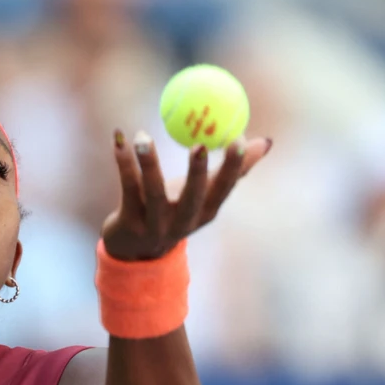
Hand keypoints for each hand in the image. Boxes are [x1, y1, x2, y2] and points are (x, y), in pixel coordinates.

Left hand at [101, 130, 270, 260]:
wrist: (133, 248)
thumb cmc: (174, 209)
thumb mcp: (203, 194)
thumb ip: (231, 169)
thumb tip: (266, 141)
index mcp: (205, 211)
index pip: (224, 189)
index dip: (232, 167)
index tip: (238, 138)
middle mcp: (183, 222)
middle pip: (193, 198)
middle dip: (198, 173)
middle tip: (199, 144)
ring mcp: (155, 225)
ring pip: (154, 193)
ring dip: (149, 163)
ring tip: (143, 137)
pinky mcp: (129, 223)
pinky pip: (127, 188)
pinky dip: (123, 163)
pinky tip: (119, 139)